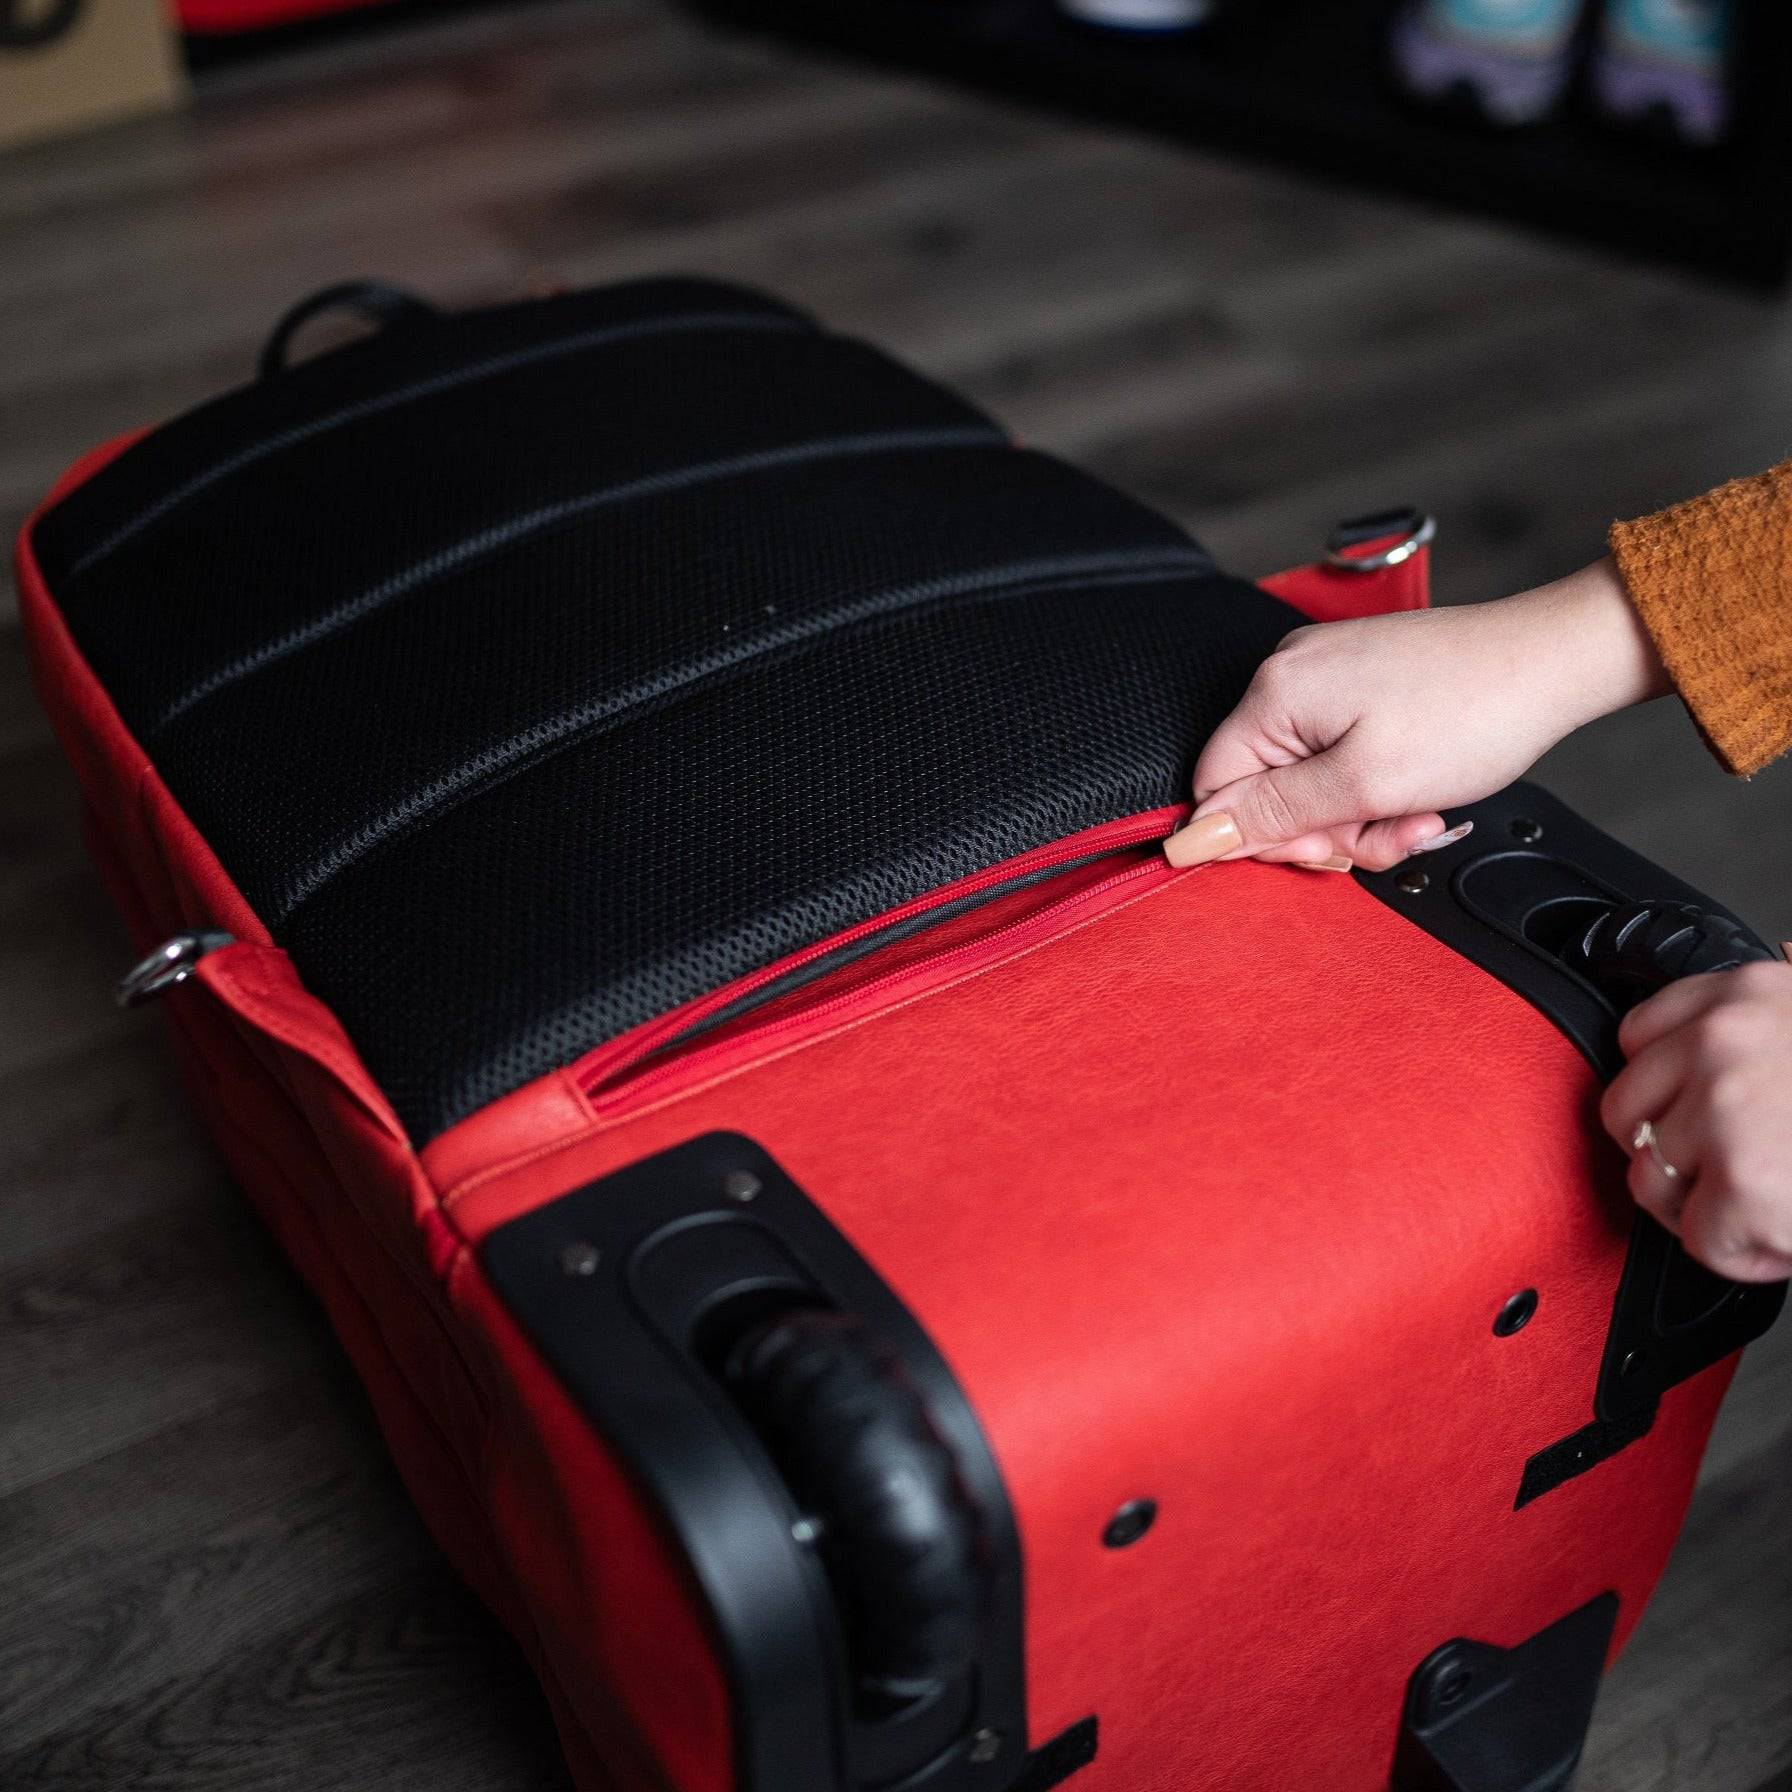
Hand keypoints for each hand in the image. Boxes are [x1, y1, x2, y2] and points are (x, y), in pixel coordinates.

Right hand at [1164, 558, 1670, 871]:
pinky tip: (1418, 792)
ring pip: (1308, 780)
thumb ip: (1271, 815)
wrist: (1556, 661)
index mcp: (1275, 692)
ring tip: (1419, 814)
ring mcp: (1326, 674)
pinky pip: (1339, 755)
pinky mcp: (1360, 681)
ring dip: (1360, 815)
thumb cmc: (1473, 713)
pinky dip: (1375, 786)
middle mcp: (1289, 673)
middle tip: (1388, 833)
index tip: (1330, 850)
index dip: (1265, 836)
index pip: (1216, 789)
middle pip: (1264, 788)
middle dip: (1326, 829)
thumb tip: (1192, 840)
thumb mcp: (1363, 785)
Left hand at [1601, 959, 1791, 1283]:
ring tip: (1771, 1204)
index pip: (1640, 1038)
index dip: (1669, 1092)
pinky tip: (1786, 1236)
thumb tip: (1698, 1077)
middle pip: (1629, 1111)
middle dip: (1676, 1154)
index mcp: (1746, 993)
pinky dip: (1743, 1253)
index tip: (1696, 1117)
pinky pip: (1698, 1237)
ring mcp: (1728, 1108)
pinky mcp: (1745, 1181)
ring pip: (1652, 1177)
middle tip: (1736, 1174)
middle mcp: (1724, 1040)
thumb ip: (1759, 1038)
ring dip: (1705, 1207)